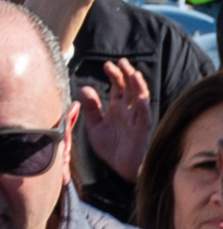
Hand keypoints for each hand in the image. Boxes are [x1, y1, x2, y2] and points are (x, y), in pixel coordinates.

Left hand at [77, 58, 153, 182]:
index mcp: (118, 108)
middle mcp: (129, 110)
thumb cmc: (110, 146)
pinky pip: (144, 118)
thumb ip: (91, 108)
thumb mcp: (95, 125)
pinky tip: (141, 100)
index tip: (107, 65)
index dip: (114, 75)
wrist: (119, 166)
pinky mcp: (141, 131)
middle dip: (126, 74)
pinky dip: (143, 109)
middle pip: (131, 88)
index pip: (118, 87)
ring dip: (138, 86)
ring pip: (141, 99)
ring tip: (134, 73)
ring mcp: (136, 119)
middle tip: (121, 62)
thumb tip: (85, 88)